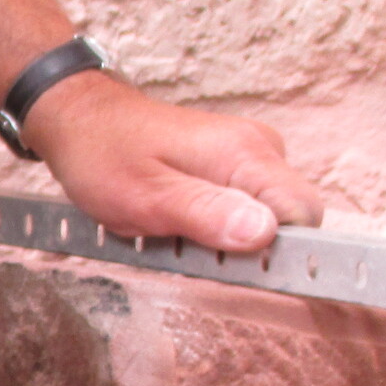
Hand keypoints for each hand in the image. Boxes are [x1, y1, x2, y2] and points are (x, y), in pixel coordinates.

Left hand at [23, 70, 322, 252]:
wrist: (81, 119)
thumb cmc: (105, 155)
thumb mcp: (146, 197)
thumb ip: (206, 214)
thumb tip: (264, 234)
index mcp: (245, 154)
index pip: (304, 214)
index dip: (281, 252)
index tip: (236, 266)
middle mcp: (259, 150)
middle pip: (290, 220)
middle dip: (248, 249)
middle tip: (189, 247)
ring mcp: (249, 156)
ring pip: (268, 219)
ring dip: (228, 240)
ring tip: (176, 232)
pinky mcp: (234, 165)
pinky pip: (247, 207)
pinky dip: (217, 226)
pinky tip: (179, 223)